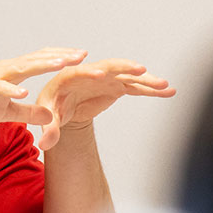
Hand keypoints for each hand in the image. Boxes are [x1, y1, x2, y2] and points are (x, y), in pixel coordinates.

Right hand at [0, 48, 86, 131]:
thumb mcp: (8, 112)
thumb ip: (29, 112)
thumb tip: (49, 116)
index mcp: (13, 72)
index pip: (41, 60)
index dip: (61, 58)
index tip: (82, 57)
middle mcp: (6, 69)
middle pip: (37, 59)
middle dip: (60, 57)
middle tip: (82, 55)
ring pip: (22, 68)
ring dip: (42, 65)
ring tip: (62, 64)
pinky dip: (12, 89)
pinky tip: (25, 91)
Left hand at [33, 59, 174, 149]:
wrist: (64, 106)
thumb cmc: (52, 108)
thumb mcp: (48, 118)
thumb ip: (48, 130)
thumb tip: (43, 144)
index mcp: (69, 77)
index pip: (79, 72)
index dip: (90, 73)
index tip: (102, 75)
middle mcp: (90, 73)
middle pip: (109, 67)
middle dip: (125, 68)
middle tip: (141, 70)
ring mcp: (106, 78)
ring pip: (128, 76)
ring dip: (146, 79)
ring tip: (165, 85)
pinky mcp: (117, 86)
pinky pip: (136, 86)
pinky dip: (151, 89)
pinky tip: (169, 92)